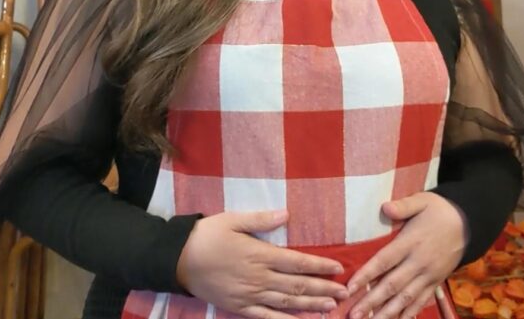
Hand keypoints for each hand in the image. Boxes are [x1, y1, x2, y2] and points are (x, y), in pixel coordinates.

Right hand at [177, 210, 350, 318]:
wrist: (177, 260)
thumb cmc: (206, 236)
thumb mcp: (232, 220)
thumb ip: (261, 219)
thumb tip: (287, 214)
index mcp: (260, 254)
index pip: (298, 262)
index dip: (321, 266)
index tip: (339, 269)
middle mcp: (259, 278)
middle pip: (298, 286)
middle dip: (324, 289)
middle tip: (346, 292)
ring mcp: (250, 296)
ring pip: (288, 303)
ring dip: (312, 306)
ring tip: (332, 307)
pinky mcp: (240, 308)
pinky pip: (268, 318)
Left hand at [346, 193, 466, 318]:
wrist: (468, 223)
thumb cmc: (439, 210)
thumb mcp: (422, 201)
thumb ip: (403, 206)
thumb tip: (385, 207)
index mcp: (411, 242)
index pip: (384, 261)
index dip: (366, 275)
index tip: (350, 288)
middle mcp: (419, 262)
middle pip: (392, 285)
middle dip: (371, 302)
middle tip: (353, 314)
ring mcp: (429, 275)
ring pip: (405, 298)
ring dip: (387, 313)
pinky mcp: (436, 282)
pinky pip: (421, 301)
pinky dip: (409, 313)